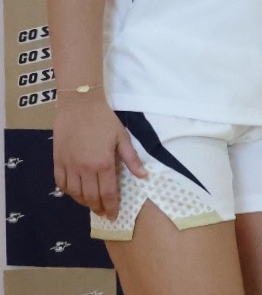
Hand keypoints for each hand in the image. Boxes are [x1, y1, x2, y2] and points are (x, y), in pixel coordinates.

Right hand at [52, 95, 147, 218]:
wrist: (79, 106)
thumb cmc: (104, 120)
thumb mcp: (122, 137)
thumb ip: (131, 159)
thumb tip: (143, 176)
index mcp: (103, 164)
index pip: (108, 193)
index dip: (111, 207)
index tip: (113, 215)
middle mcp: (85, 169)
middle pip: (90, 197)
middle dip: (98, 208)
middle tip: (104, 213)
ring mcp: (69, 166)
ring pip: (74, 193)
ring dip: (83, 202)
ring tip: (91, 204)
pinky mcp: (57, 162)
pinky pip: (61, 183)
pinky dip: (68, 192)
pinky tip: (75, 193)